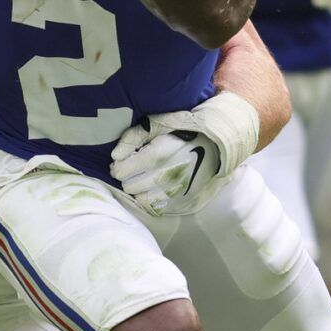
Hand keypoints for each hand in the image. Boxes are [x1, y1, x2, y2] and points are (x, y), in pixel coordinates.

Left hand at [109, 93, 258, 215]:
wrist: (217, 142)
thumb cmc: (183, 129)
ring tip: (142, 180)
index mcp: (157, 154)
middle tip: (132, 170)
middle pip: (130, 187)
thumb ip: (133, 137)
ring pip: (142, 200)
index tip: (121, 163)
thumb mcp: (158, 123)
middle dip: (127, 178)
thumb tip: (114, 156)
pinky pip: (158, 207)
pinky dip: (151, 200)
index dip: (118, 167)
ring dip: (138, 191)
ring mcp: (176, 190)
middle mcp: (166, 175)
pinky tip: (153, 190)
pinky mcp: (184, 199)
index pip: (122, 171)